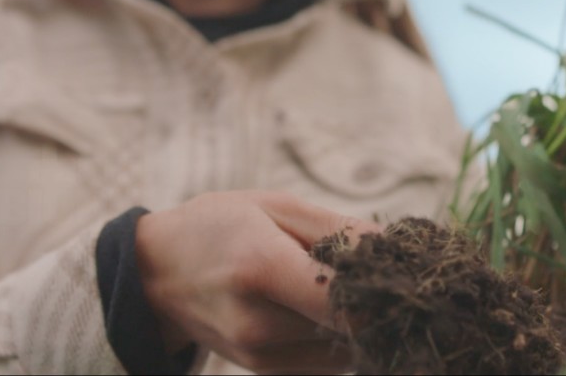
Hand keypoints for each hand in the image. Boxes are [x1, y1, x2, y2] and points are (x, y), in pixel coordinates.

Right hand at [135, 191, 380, 373]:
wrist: (154, 273)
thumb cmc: (218, 226)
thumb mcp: (274, 207)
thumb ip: (337, 230)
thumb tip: (395, 248)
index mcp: (261, 269)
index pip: (345, 300)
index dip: (387, 290)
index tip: (411, 272)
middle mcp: (258, 323)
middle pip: (350, 325)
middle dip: (377, 300)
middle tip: (389, 272)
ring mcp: (258, 355)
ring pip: (343, 347)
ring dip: (359, 321)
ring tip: (348, 285)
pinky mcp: (263, 371)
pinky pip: (326, 362)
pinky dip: (339, 338)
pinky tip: (326, 308)